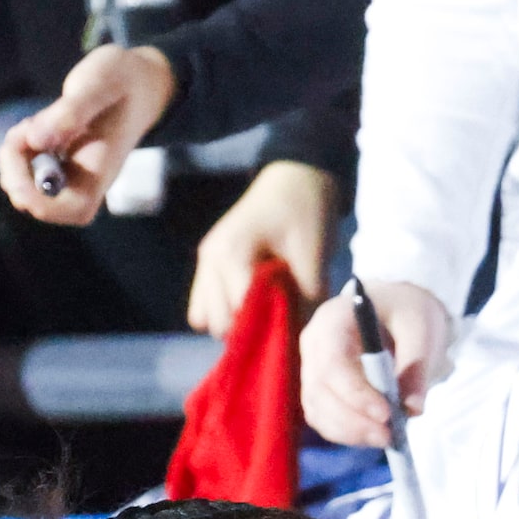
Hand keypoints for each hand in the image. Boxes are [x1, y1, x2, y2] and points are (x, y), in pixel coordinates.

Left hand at [0, 44, 175, 224]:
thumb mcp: (99, 84)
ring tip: (28, 124)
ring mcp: (74, 169)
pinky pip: (30, 168)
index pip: (76, 209)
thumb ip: (70, 111)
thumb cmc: (123, 79)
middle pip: (46, 204)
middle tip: (19, 137)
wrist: (138, 79)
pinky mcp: (62, 158)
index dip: (42, 204)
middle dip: (17, 176)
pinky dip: (19, 150)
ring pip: (31, 186)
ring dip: (15, 160)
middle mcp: (88, 176)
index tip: (23, 172)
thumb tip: (36, 140)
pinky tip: (32, 126)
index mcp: (102, 167)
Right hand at [188, 162, 338, 335]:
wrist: (295, 180)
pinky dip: (224, 313)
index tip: (292, 325)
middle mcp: (210, 260)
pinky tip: (252, 305)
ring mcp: (205, 263)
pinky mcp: (208, 267)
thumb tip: (301, 338)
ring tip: (266, 311)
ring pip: (205, 319)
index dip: (268, 325)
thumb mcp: (314, 257)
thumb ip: (307, 300)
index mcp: (232, 253)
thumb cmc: (306, 213)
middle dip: (250, 328)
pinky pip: (203, 306)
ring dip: (234, 323)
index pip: (240, 312)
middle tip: (281, 318)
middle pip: (218, 322)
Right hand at [299, 278, 450, 446]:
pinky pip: (322, 416)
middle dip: (353, 420)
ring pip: (317, 408)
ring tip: (385, 439)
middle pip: (320, 390)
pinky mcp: (318, 387)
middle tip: (388, 436)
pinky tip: (371, 435)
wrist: (395, 307)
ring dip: (348, 431)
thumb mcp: (421, 329)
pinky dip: (345, 432)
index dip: (355, 393)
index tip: (386, 414)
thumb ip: (417, 367)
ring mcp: (311, 367)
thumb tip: (412, 409)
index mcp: (333, 319)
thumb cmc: (406, 311)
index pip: (332, 362)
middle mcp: (314, 344)